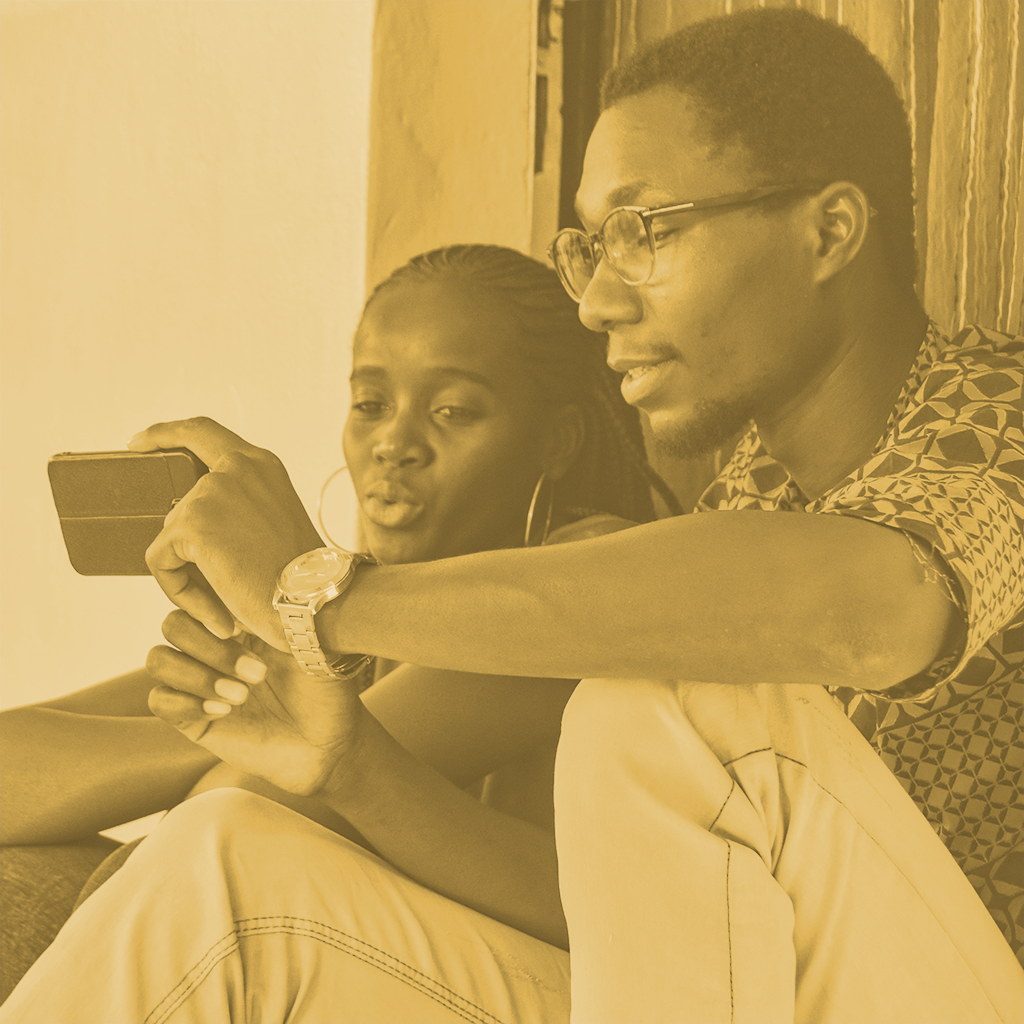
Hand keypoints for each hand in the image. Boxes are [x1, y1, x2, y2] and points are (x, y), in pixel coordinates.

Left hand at [129, 417, 323, 645]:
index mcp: (260, 465)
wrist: (315, 599)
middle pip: (179, 502)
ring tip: (227, 601)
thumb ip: (236, 506)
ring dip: (190, 574)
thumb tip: (182, 525)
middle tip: (215, 584)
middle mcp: (236, 467)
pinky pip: (160, 561)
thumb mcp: (272, 521)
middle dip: (185, 545)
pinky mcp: (191, 522)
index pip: (201, 431)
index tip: (138, 443)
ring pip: (170, 536)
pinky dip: (179, 590)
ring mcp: (212, 491)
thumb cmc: (300, 576)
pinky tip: (214, 610)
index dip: (165, 434)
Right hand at [147, 610, 367, 796]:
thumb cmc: (325, 689)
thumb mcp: (308, 644)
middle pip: (174, 625)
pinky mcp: (190, 718)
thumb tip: (248, 587)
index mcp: (239, 621)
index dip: (210, 606)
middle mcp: (213, 647)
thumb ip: (276, 614)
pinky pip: (159, 700)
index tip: (242, 628)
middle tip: (258, 673)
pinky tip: (225, 712)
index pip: (200, 596)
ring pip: (159, 660)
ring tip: (243, 696)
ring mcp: (198, 681)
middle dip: (213, 649)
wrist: (328, 743)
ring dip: (199, 676)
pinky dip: (187, 703)